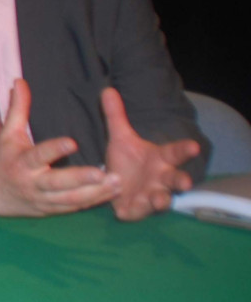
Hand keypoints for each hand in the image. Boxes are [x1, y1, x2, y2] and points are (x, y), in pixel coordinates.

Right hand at [0, 79, 120, 216]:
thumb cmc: (3, 157)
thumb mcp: (8, 133)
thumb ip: (19, 108)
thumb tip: (20, 81)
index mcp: (21, 162)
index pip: (38, 155)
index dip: (54, 150)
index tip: (72, 142)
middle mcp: (31, 182)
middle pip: (57, 183)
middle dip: (81, 179)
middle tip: (104, 173)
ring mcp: (41, 199)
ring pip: (69, 199)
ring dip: (95, 193)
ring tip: (117, 183)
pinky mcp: (50, 210)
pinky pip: (72, 208)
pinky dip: (92, 202)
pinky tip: (110, 193)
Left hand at [103, 88, 200, 220]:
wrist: (116, 183)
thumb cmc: (128, 160)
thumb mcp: (120, 137)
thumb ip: (115, 116)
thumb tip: (106, 89)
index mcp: (161, 159)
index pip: (176, 152)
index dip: (184, 149)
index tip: (194, 145)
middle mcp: (161, 178)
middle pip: (176, 179)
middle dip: (181, 181)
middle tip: (186, 182)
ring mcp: (150, 195)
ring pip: (161, 199)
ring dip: (161, 200)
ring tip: (160, 200)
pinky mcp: (136, 209)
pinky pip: (137, 212)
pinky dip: (134, 211)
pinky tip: (124, 209)